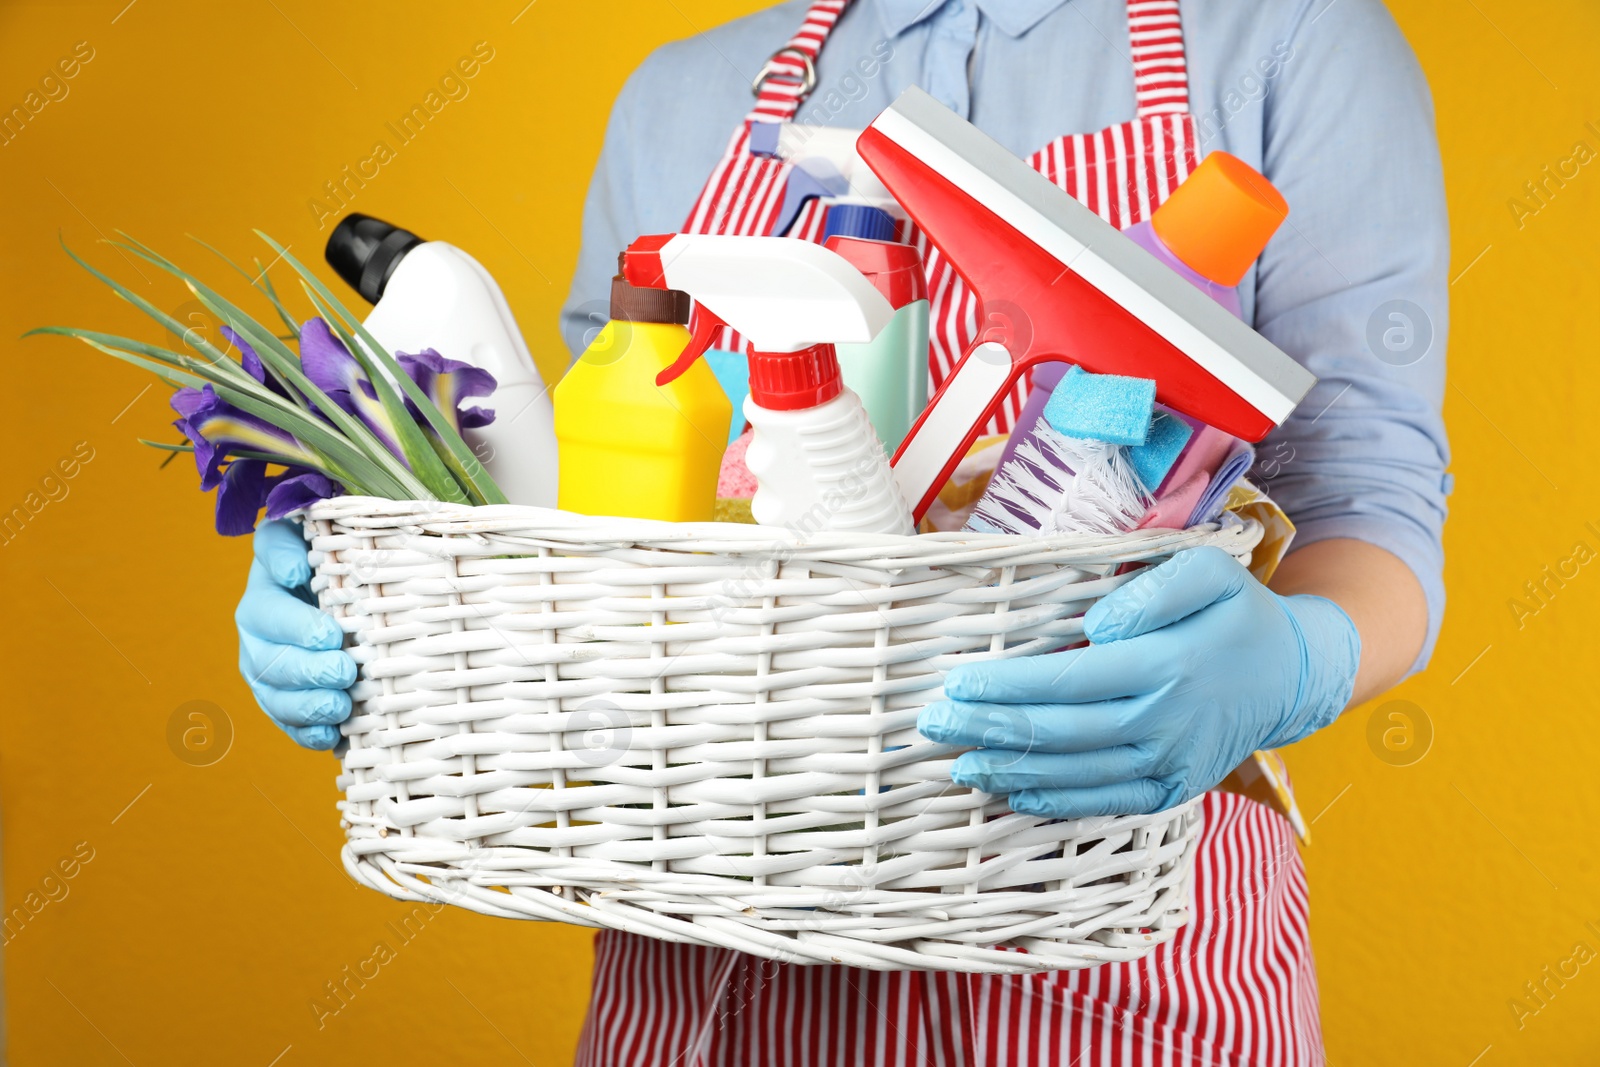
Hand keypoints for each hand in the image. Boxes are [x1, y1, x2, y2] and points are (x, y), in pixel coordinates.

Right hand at [235, 519, 356, 749]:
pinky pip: (286, 722)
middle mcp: (256, 631)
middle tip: (344, 671)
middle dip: (307, 669)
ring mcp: (265, 667)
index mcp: (265, 589)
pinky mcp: (280, 696)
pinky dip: (307, 734)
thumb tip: (295, 570)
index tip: (331, 634)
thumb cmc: (334, 556)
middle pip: (270, 658)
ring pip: (274, 695)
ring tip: (339, 706)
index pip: (269, 608)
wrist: (336, 584)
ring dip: (306, 706)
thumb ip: (299, 540)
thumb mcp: (314, 534)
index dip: (295, 624)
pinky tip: (331, 737)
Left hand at [917, 546, 1359, 818]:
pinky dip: (1055, 801)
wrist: (1294, 675)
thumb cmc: (1238, 612)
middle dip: (989, 729)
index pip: (1067, 679)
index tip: (956, 682)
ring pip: (1074, 773)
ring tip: (959, 765)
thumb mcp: (1209, 571)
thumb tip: (1094, 624)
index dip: (1007, 684)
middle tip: (933, 725)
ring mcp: (1169, 763)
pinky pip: (1105, 801)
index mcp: (1165, 664)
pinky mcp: (1171, 788)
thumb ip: (1153, 589)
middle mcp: (1164, 721)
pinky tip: (1013, 793)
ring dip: (1010, 771)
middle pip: (1059, 731)